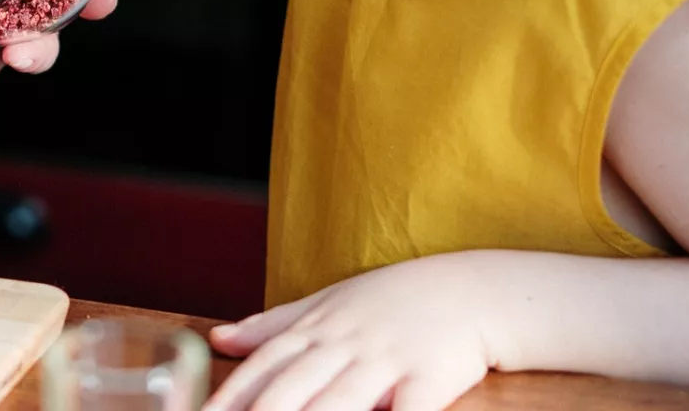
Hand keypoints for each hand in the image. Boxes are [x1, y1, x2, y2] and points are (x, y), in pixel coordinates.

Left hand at [206, 256, 503, 410]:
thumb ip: (272, 326)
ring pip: (341, 401)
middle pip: (292, 388)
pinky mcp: (430, 377)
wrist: (470, 289)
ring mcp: (386, 360)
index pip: (263, 367)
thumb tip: (217, 336)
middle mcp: (344, 345)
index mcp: (316, 329)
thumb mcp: (327, 304)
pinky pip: (409, 410)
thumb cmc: (391, 301)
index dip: (230, 395)